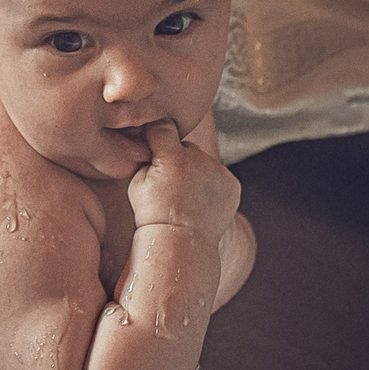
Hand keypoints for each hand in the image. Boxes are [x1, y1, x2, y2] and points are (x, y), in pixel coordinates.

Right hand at [126, 120, 239, 249]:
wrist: (179, 242)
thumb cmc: (151, 214)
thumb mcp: (136, 181)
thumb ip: (146, 155)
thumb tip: (152, 139)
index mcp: (171, 156)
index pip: (162, 126)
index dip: (156, 133)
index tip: (153, 140)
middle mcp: (199, 159)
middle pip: (186, 147)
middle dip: (177, 158)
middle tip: (169, 182)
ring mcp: (218, 171)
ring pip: (203, 162)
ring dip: (195, 171)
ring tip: (185, 196)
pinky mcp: (232, 184)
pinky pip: (218, 176)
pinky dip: (211, 185)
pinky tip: (200, 202)